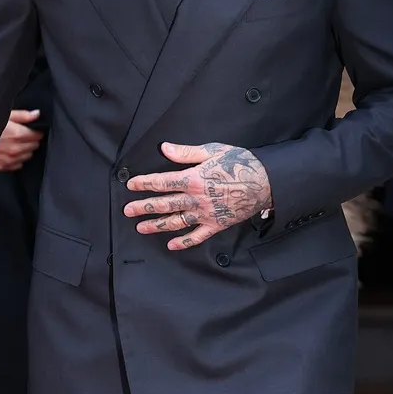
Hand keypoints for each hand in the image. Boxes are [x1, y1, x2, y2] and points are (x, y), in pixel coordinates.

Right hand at [0, 109, 42, 171]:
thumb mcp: (4, 114)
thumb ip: (22, 115)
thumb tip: (37, 114)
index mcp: (17, 134)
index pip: (37, 135)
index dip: (36, 131)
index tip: (33, 128)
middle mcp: (15, 149)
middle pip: (34, 146)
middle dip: (31, 140)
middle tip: (24, 134)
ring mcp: (8, 159)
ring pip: (27, 156)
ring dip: (25, 150)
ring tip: (16, 143)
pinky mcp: (2, 166)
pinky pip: (17, 165)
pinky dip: (17, 159)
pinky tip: (11, 152)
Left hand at [124, 143, 272, 249]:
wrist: (265, 182)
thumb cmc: (239, 163)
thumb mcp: (212, 150)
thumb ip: (186, 152)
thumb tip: (164, 148)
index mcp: (193, 178)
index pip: (162, 182)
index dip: (144, 183)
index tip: (131, 185)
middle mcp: (196, 198)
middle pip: (164, 204)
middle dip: (144, 207)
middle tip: (127, 211)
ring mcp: (206, 214)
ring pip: (176, 221)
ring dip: (157, 225)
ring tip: (141, 227)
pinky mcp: (216, 224)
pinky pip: (197, 236)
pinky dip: (184, 241)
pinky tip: (171, 244)